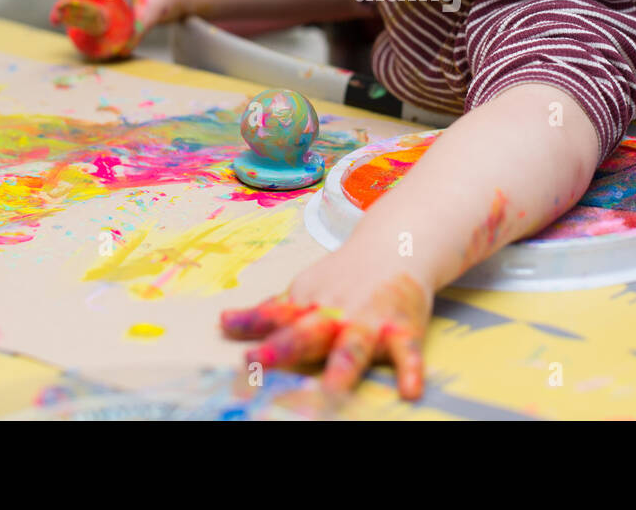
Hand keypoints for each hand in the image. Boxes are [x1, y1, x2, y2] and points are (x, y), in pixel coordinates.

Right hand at [49, 0, 181, 58]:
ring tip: (67, 24)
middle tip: (56, 21)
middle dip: (68, 4)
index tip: (56, 14)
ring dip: (79, 8)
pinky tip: (87, 24)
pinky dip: (92, 11)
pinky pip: (102, 1)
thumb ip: (139, 28)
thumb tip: (122, 51)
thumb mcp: (153, 9)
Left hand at [220, 264, 431, 400]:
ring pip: (353, 347)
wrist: (397, 244)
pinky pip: (407, 353)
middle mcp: (336, 314)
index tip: (225, 327)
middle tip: (258, 362)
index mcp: (310, 304)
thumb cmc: (347, 273)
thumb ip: (274, 310)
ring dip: (342, 369)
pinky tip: (410, 391)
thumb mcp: (308, 286)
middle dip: (284, 348)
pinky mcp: (403, 330)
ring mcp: (370, 323)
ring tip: (331, 392)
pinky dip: (411, 371)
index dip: (251, 322)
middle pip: (307, 333)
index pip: (275, 314)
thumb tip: (228, 322)